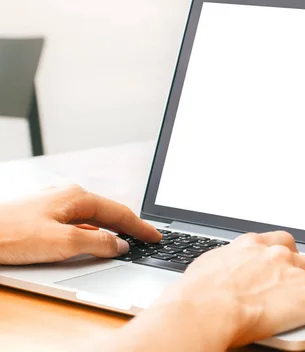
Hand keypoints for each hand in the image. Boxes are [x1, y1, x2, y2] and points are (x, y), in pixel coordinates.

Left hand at [0, 185, 160, 264]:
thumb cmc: (11, 234)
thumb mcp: (63, 243)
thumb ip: (98, 243)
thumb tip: (120, 245)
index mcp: (77, 196)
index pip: (120, 212)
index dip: (140, 227)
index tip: (156, 236)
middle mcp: (67, 195)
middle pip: (107, 212)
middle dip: (128, 226)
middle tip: (146, 239)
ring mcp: (54, 203)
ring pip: (91, 218)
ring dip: (109, 230)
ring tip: (125, 242)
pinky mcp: (42, 214)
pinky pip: (76, 222)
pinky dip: (91, 232)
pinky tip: (92, 241)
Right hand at [114, 231, 304, 350]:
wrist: (207, 306)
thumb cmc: (198, 292)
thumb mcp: (207, 268)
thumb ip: (224, 267)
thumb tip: (218, 274)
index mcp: (253, 246)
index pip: (282, 244)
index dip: (295, 252)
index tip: (298, 255)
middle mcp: (279, 257)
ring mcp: (297, 277)